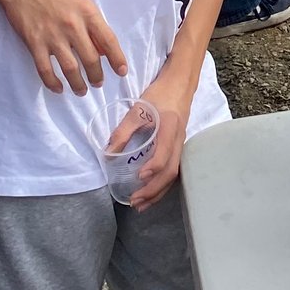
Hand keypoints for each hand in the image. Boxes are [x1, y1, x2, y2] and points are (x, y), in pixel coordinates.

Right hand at [0, 0, 128, 94]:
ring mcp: (53, 35)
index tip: (122, 72)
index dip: (117, 59)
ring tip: (81, 91)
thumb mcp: (81, 2)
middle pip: (91, 59)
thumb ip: (93, 25)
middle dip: (97, 76)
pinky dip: (53, 83)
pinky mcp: (34, 43)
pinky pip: (45, 70)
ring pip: (70, 69)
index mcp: (88, 13)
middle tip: (98, 84)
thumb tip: (104, 50)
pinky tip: (59, 88)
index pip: (109, 40)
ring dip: (78, 84)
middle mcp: (73, 25)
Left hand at [118, 63, 197, 211]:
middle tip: (134, 201)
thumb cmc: (159, 95)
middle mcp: (178, 140)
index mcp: (169, 128)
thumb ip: (124, 130)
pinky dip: (162, 184)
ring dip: (158, 192)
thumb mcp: (138, 109)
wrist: (180, 84)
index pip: (164, 154)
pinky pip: (173, 169)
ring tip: (141, 205)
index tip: (138, 176)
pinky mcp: (178, 147)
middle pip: (171, 171)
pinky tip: (151, 192)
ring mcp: (181, 145)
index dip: (153, 168)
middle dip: (153, 190)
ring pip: (174, 174)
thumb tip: (108, 153)